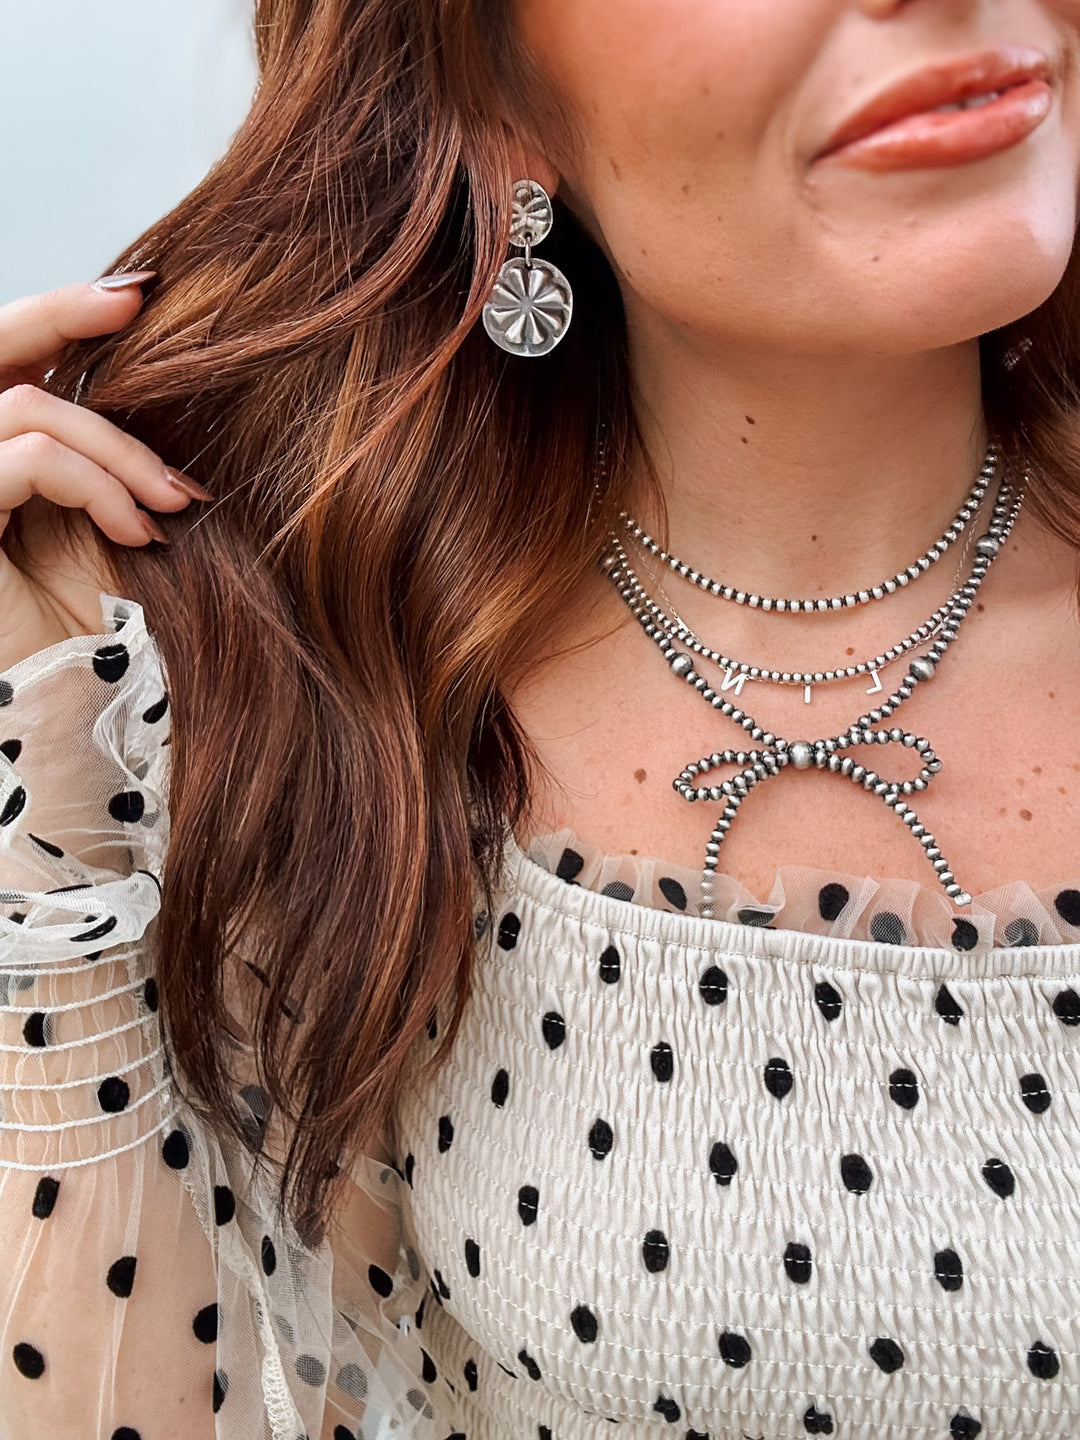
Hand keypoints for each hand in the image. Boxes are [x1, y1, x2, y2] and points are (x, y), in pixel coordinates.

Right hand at [0, 274, 210, 669]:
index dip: (53, 313)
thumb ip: (98, 454)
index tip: (135, 294)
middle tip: (137, 308)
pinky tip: (138, 528)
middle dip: (62, 314)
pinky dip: (96, 483)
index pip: (0, 357)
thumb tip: (154, 387)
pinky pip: (29, 457)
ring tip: (174, 500)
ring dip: (118, 448)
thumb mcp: (100, 519)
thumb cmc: (86, 623)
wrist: (64, 707)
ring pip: (28, 408)